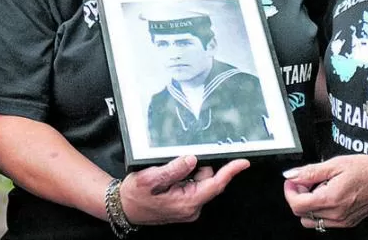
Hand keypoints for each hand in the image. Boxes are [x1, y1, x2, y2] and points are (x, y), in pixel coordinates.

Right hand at [119, 155, 249, 224]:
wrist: (124, 208)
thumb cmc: (135, 195)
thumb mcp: (150, 178)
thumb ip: (174, 169)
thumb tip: (192, 159)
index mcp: (187, 201)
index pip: (215, 184)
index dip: (230, 172)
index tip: (243, 162)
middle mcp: (191, 207)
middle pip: (207, 179)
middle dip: (196, 167)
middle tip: (174, 165)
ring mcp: (188, 207)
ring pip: (199, 181)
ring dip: (187, 172)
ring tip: (166, 174)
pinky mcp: (184, 204)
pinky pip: (192, 185)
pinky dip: (183, 178)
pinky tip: (168, 179)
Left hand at [283, 155, 367, 230]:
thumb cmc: (366, 170)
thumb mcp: (335, 164)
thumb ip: (309, 172)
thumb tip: (290, 175)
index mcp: (330, 199)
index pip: (296, 204)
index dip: (290, 191)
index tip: (293, 180)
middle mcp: (335, 214)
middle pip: (301, 214)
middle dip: (298, 196)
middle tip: (305, 182)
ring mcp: (341, 221)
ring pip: (311, 221)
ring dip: (308, 205)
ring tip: (317, 188)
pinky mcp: (347, 222)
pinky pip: (324, 222)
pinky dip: (319, 210)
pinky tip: (327, 195)